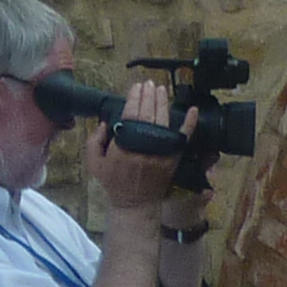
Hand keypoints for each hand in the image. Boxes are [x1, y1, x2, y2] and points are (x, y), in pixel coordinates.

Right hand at [88, 76, 181, 215]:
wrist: (135, 203)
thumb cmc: (114, 183)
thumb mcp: (94, 164)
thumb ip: (94, 141)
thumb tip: (104, 123)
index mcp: (124, 145)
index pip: (130, 115)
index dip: (133, 99)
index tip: (135, 88)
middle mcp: (143, 145)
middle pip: (147, 114)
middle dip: (148, 95)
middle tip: (148, 84)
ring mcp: (161, 151)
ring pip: (163, 120)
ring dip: (162, 102)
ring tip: (160, 89)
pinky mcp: (174, 157)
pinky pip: (183, 136)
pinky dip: (189, 123)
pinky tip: (192, 110)